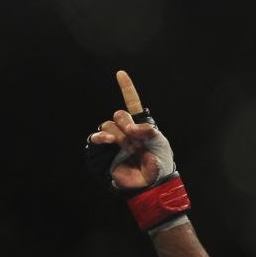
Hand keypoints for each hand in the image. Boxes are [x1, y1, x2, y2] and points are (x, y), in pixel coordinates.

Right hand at [85, 71, 175, 189]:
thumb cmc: (159, 162)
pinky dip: (100, 137)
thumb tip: (129, 128)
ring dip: (118, 134)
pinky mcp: (103, 153)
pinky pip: (96, 139)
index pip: (131, 102)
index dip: (126, 88)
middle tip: (134, 137)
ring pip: (107, 125)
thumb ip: (147, 129)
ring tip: (127, 146)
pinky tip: (108, 140)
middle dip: (125, 122)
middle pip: (117, 115)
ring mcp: (114, 141)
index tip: (120, 73)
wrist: (152, 183)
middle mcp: (125, 130)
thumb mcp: (159, 141)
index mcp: (139, 125)